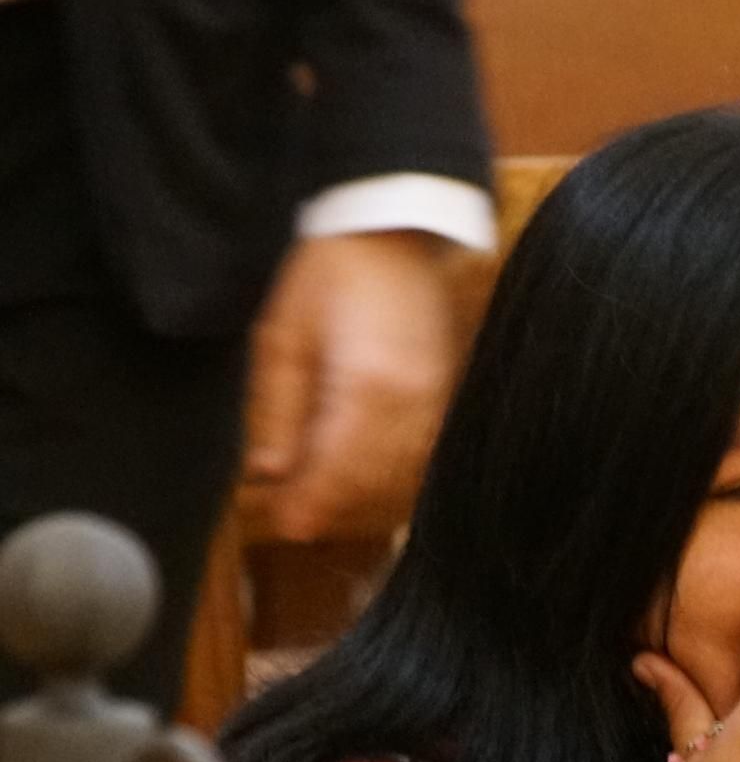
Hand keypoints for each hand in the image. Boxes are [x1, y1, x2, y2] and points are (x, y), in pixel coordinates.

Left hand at [243, 231, 461, 539]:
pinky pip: (424, 455)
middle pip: (374, 481)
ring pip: (404, 475)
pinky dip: (394, 477)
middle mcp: (412, 402)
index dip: (311, 504)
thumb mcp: (284, 338)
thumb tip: (271, 473)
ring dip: (365, 499)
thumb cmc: (331, 276)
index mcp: (368, 385)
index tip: (286, 525)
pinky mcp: (446, 397)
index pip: (339, 469)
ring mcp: (437, 400)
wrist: (390, 235)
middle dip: (335, 507)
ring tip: (326, 505)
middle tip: (296, 521)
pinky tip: (367, 481)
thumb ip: (279, 411)